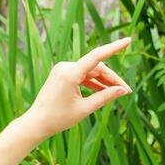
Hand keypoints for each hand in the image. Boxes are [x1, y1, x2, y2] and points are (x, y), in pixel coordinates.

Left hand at [18, 36, 132, 141]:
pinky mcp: (62, 74)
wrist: (36, 123)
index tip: (128, 40)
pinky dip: (93, 83)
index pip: (97, 56)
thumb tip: (123, 90)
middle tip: (127, 91)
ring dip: (104, 81)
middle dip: (112, 79)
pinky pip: (82, 75)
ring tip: (118, 93)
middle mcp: (66, 67)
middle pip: (96, 68)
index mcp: (70, 74)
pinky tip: (105, 90)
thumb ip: (105, 97)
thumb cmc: (58, 119)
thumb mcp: (85, 109)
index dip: (114, 48)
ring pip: (90, 72)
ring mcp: (63, 69)